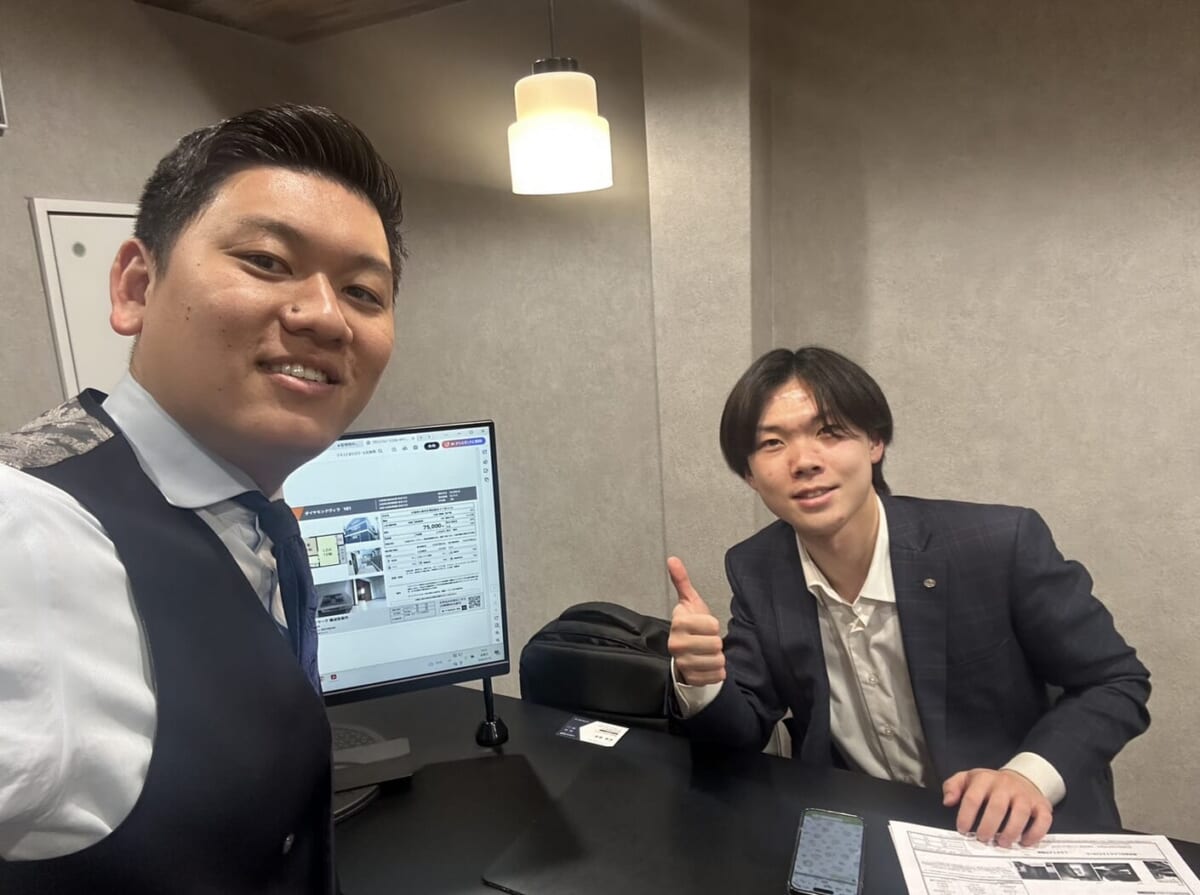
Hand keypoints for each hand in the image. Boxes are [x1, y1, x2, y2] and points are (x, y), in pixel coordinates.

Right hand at [666, 556, 725, 685]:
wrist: (684, 652)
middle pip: (716, 645)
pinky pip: (716, 676)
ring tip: (707, 653)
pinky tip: (709, 665)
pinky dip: (717, 671)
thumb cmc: (691, 625)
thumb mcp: (689, 602)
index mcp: (678, 624)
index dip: (713, 625)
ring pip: (718, 661)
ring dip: (718, 657)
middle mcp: (677, 645)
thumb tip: (672, 559)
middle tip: (706, 640)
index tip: (704, 626)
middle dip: (716, 642)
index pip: (713, 625)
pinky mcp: (691, 678)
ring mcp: (683, 663)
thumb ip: (682, 581)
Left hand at [942, 768, 1052, 846]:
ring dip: (1010, 832)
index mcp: (985, 779)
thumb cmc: (989, 784)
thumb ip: (953, 787)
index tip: (962, 829)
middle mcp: (1006, 786)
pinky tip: (1024, 842)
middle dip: (988, 827)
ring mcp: (1025, 795)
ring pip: (1021, 813)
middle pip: (997, 807)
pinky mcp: (1042, 805)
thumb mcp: (968, 779)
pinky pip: (1043, 820)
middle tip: (982, 839)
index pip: (973, 797)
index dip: (966, 815)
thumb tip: (948, 801)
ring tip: (1002, 843)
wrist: (1020, 778)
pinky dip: (1035, 834)